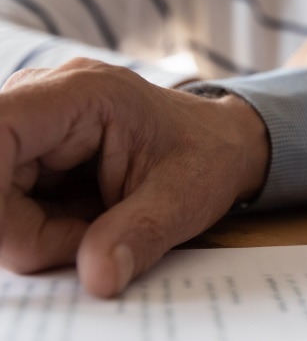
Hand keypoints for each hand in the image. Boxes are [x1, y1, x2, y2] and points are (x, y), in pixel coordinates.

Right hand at [0, 59, 268, 297]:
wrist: (219, 143)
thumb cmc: (206, 156)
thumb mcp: (186, 198)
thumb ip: (140, 234)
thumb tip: (98, 278)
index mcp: (83, 93)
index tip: (21, 244)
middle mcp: (42, 97)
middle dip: (27, 232)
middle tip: (92, 243)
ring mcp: (29, 124)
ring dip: (36, 234)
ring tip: (98, 225)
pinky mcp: (24, 150)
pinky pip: (6, 204)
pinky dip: (38, 229)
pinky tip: (84, 220)